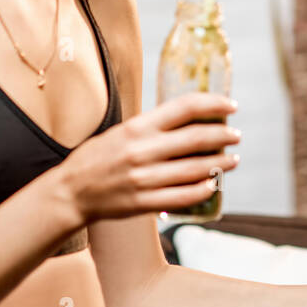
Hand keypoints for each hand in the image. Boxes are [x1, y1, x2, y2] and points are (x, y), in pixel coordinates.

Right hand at [59, 92, 240, 222]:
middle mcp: (142, 151)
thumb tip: (190, 119)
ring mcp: (144, 178)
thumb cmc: (97, 158)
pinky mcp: (143, 202)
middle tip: (236, 136)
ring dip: (220, 165)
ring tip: (232, 161)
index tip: (231, 106)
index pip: (185, 108)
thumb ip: (152, 127)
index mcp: (137, 127)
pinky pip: (182, 196)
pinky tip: (213, 185)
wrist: (70, 192)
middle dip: (223, 136)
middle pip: (196, 139)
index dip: (214, 104)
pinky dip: (202, 190)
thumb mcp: (121, 132)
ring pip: (195, 169)